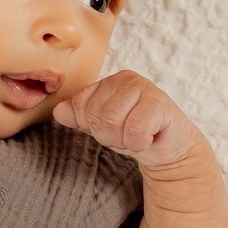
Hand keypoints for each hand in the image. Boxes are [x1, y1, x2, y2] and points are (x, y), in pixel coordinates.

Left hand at [53, 70, 200, 169]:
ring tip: (137, 136)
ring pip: (112, 123)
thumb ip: (79, 117)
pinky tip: (150, 137)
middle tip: (127, 135)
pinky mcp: (159, 103)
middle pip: (95, 116)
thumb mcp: (101, 127)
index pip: (79, 105)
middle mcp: (124, 79)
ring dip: (124, 141)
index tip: (111, 129)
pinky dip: (139, 143)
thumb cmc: (134, 133)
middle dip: (109, 136)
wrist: (169, 148)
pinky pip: (134, 130)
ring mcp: (144, 88)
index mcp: (106, 82)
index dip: (92, 127)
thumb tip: (58, 111)